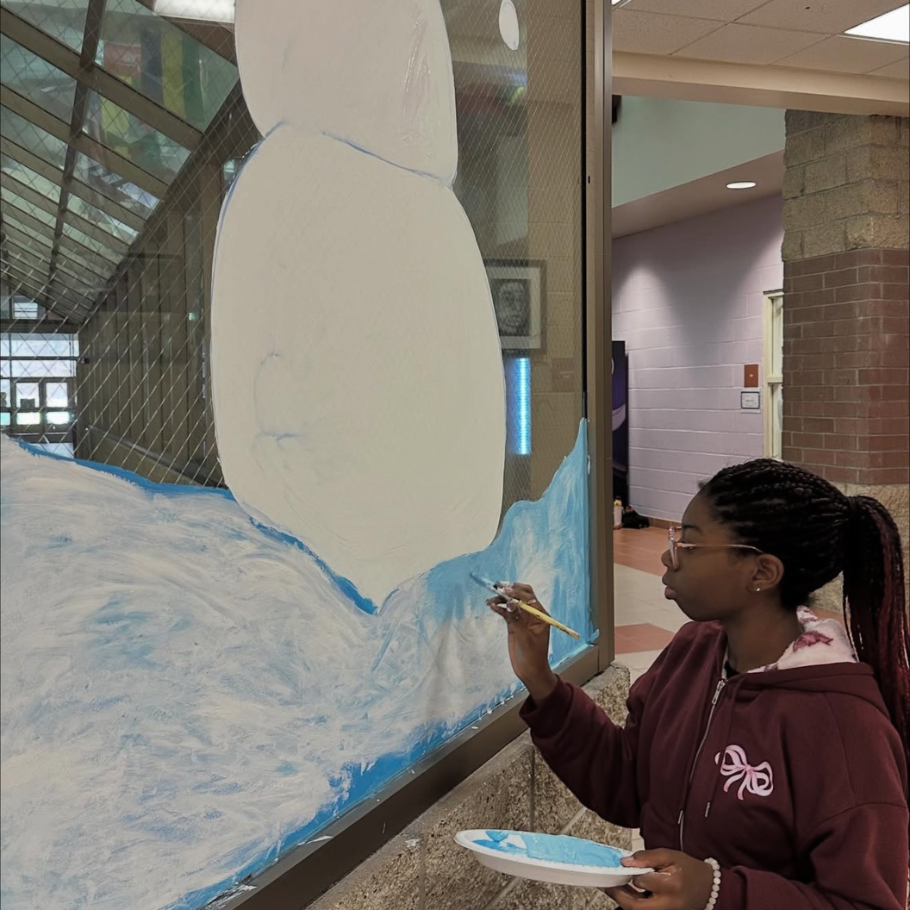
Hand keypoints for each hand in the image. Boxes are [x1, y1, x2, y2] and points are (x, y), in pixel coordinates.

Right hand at [488, 582, 555, 701]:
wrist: (530, 672)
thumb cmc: (533, 657)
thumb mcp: (525, 638)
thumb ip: (518, 620)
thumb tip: (511, 604)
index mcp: (540, 615)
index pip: (529, 597)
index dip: (517, 592)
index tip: (505, 591)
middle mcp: (532, 614)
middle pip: (521, 596)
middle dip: (510, 590)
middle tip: (497, 588)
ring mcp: (522, 619)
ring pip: (512, 603)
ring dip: (502, 599)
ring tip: (491, 600)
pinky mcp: (514, 624)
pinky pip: (506, 612)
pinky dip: (499, 608)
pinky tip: (492, 606)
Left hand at [604, 849, 714, 909]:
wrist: (708, 888)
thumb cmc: (688, 870)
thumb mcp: (670, 855)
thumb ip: (647, 857)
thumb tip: (626, 861)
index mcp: (671, 885)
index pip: (643, 881)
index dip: (631, 872)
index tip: (622, 865)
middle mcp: (668, 903)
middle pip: (636, 906)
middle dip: (618, 895)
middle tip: (606, 884)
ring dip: (623, 900)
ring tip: (614, 887)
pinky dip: (633, 903)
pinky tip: (627, 892)